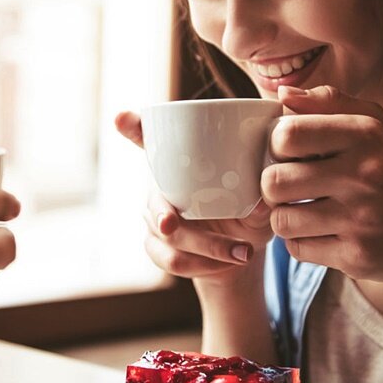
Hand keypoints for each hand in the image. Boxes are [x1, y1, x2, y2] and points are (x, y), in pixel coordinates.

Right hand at [116, 111, 272, 286]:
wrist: (240, 255)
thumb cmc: (249, 215)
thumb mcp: (261, 204)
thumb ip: (261, 200)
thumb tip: (261, 199)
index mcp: (181, 163)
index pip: (149, 140)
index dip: (132, 127)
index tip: (121, 116)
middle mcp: (161, 186)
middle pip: (155, 198)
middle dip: (161, 212)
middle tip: (171, 222)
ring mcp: (154, 218)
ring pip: (167, 235)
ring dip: (206, 247)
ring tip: (243, 253)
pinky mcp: (156, 247)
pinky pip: (170, 259)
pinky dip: (203, 265)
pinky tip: (228, 264)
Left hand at [262, 85, 382, 281]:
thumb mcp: (374, 126)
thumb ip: (327, 102)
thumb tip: (283, 94)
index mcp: (364, 135)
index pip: (287, 134)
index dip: (276, 145)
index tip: (288, 154)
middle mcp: (363, 175)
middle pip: (274, 181)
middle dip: (273, 187)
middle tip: (289, 188)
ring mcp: (360, 219)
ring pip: (281, 220)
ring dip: (285, 218)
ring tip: (303, 212)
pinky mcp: (357, 256)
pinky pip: (298, 249)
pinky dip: (301, 242)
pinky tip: (320, 233)